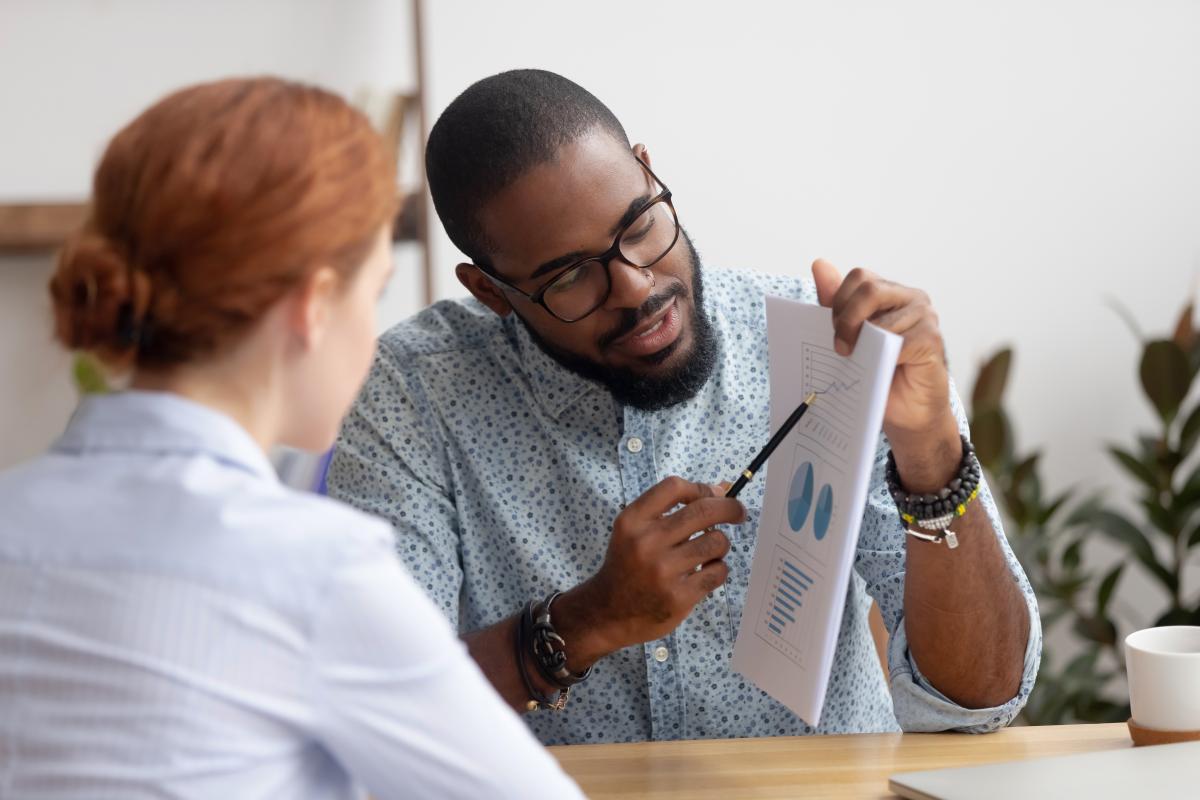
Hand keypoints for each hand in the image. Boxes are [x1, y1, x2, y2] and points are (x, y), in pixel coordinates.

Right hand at [556, 476, 744, 665]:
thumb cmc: (628, 565)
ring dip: (720, 544)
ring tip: (708, 552)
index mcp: (632, 521)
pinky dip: (718, 569)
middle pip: (703, 511)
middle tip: (738, 513)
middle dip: (730, 508)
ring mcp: (663, 571)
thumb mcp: (635, 531)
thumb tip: (722, 488)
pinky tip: (705, 572)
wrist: (607, 612)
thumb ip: (672, 509)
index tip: (715, 494)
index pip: (674, 488)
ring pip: (716, 542)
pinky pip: (718, 571)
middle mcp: (646, 543)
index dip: (701, 488)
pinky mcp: (679, 596)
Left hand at [811, 259, 961, 490]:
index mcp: (889, 292)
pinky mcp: (931, 339)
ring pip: (881, 317)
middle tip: (841, 346)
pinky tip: (884, 368)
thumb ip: (836, 303)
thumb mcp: (850, 337)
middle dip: (846, 318)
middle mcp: (910, 298)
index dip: (839, 302)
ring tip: (860, 362)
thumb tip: (819, 264)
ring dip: (863, 343)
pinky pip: (898, 341)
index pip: (859, 278)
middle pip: (869, 289)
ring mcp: (924, 316)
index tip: (832, 330)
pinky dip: (883, 357)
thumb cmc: (877, 374)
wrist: (907, 414)